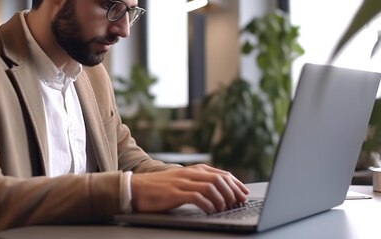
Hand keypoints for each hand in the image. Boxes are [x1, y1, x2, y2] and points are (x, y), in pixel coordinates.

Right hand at [130, 164, 248, 213]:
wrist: (136, 188)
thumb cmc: (159, 188)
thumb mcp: (181, 181)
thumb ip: (197, 183)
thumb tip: (219, 191)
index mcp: (193, 170)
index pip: (221, 173)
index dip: (235, 183)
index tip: (244, 192)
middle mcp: (189, 174)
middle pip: (219, 179)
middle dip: (233, 191)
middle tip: (239, 202)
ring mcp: (182, 182)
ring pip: (211, 186)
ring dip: (222, 198)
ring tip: (226, 208)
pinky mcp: (175, 193)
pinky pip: (197, 197)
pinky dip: (208, 204)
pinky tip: (212, 211)